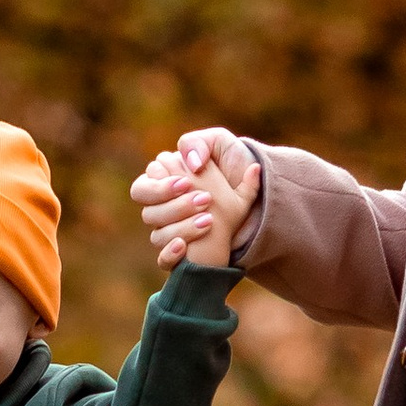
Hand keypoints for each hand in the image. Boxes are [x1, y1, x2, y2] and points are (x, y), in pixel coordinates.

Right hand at [132, 124, 258, 270]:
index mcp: (164, 184)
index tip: (186, 184)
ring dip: (182, 227)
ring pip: (158, 236)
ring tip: (209, 220)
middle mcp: (164, 210)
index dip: (160, 187)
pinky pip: (164, 261)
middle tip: (203, 199)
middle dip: (173, 207)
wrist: (263, 193)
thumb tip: (191, 164)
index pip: (143, 188)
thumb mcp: (221, 145)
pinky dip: (170, 254)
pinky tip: (184, 246)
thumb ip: (198, 143)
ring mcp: (172, 233)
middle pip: (148, 212)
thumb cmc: (234, 165)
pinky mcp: (185, 254)